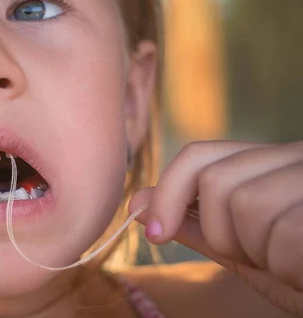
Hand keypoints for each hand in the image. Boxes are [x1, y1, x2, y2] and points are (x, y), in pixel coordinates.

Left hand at [129, 140, 302, 315]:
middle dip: (224, 234)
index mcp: (270, 163)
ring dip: (260, 251)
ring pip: (246, 203)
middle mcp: (296, 156)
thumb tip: (135, 203)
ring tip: (291, 260)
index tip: (155, 232)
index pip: (199, 156)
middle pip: (216, 182)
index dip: (167, 191)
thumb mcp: (245, 251)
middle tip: (260, 255)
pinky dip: (288, 265)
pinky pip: (282, 233)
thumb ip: (194, 224)